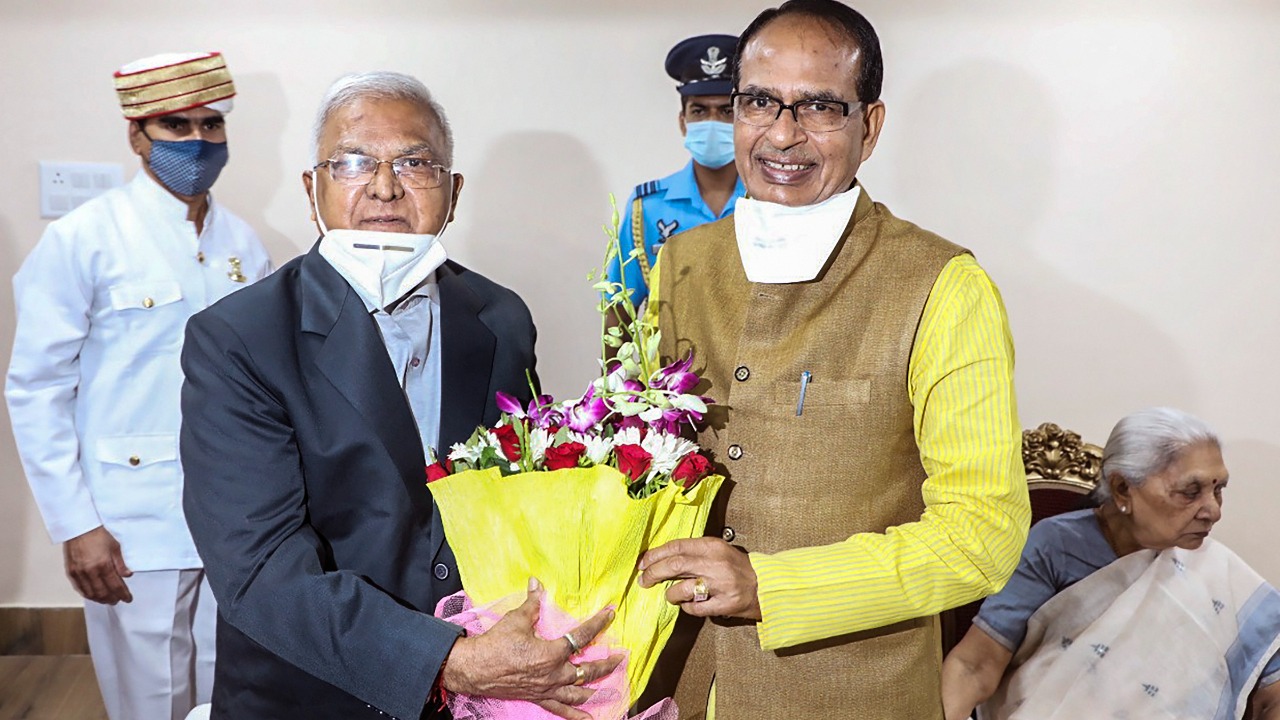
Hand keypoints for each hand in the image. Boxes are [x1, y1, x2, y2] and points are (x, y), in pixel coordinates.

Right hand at [63, 526, 132, 603]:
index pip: (115, 585)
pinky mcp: (71, 572)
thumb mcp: (115, 547)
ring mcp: (79, 573)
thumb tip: (127, 575)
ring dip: (100, 599)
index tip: (128, 598)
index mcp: (103, 565)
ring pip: (90, 593)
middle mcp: (90, 571)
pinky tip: (93, 595)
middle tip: (117, 600)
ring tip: (107, 600)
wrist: (79, 528)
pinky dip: (88, 594)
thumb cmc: (97, 534)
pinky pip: (80, 589)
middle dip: (112, 599)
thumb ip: (120, 563)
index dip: (123, 594)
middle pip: (103, 592)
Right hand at [442, 579, 623, 719]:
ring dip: (597, 688)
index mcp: (551, 653)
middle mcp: (554, 674)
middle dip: (606, 663)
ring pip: (579, 692)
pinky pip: (561, 709)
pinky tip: (589, 719)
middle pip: (588, 670)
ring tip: (611, 686)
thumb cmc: (496, 644)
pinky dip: (576, 715)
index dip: (598, 623)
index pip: (581, 636)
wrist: (475, 669)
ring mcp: (547, 689)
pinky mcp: (538, 698)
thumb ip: (532, 603)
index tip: (610, 614)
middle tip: (620, 657)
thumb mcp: (517, 619)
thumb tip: (537, 583)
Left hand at [638, 537, 760, 619]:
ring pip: (682, 589)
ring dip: (670, 594)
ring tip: (670, 595)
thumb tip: (661, 558)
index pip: (676, 546)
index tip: (643, 562)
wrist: (766, 585)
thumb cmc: (738, 568)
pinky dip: (686, 608)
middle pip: (675, 565)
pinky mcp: (724, 604)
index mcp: (713, 547)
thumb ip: (694, 552)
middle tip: (644, 580)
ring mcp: (720, 585)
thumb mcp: (718, 551)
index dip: (655, 554)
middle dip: (654, 573)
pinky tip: (687, 605)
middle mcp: (716, 564)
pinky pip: (695, 608)